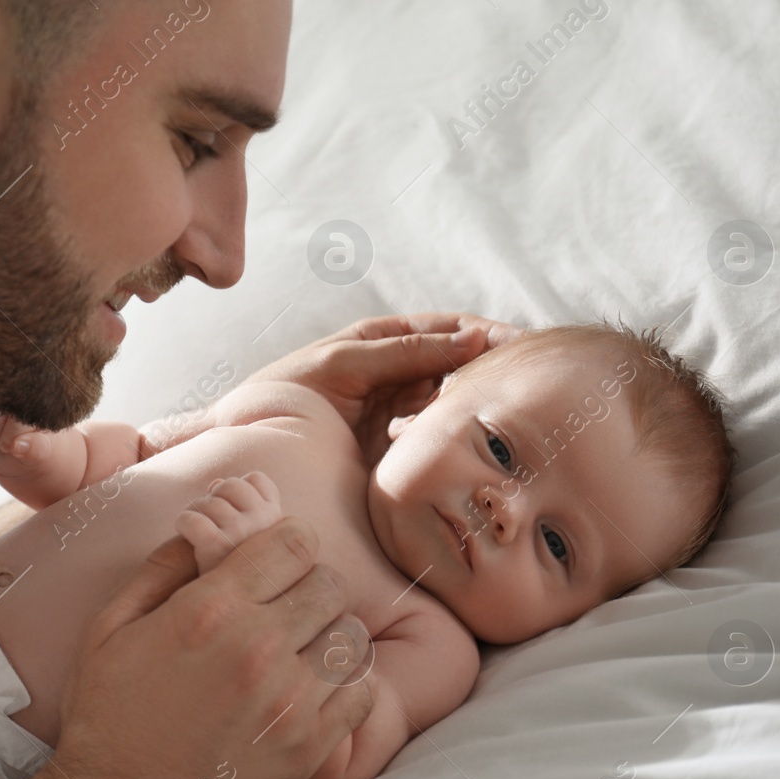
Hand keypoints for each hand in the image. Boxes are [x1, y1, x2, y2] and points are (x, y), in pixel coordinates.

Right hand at [0, 396, 61, 484]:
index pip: (5, 410)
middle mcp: (3, 390)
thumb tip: (18, 445)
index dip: (5, 435)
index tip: (12, 447)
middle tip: (2, 446)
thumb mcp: (41, 453)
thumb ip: (34, 449)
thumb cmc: (34, 451)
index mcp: (26, 395)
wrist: (19, 458)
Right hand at [51, 518, 374, 778]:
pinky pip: (362, 693)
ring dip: (329, 636)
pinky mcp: (308, 747)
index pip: (295, 541)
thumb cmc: (108, 719)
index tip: (275, 564)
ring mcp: (290, 701)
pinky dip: (347, 686)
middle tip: (285, 611)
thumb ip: (160, 569)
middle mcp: (258, 648)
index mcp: (210, 609)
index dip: (288, 544)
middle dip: (309, 588)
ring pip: (352, 636)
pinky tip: (314, 692)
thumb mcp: (110, 628)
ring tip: (300, 654)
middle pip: (330, 583)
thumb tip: (201, 529)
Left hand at [176, 472, 282, 573]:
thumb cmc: (243, 579)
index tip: (232, 512)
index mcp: (279, 523)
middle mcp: (266, 526)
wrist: (228, 619)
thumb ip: (242, 508)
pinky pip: (194, 520)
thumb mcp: (254, 542)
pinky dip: (184, 522)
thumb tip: (215, 483)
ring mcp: (244, 536)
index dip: (240, 489)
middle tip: (209, 521)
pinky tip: (185, 534)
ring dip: (196, 511)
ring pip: (211, 501)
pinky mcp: (217, 549)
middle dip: (215, 498)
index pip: (258, 481)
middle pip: (232, 485)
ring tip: (195, 533)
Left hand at [248, 312, 521, 464]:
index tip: (523, 347)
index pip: (449, 329)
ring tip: (507, 416)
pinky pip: (434, 438)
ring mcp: (398, 411)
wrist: (251, 447)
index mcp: (383, 339)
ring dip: (476, 408)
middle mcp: (396, 372)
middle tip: (528, 386)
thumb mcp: (345, 362)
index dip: (488, 335)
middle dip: (491, 372)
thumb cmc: (286, 394)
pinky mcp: (394, 449)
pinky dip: (454, 440)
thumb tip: (471, 339)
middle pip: (458, 365)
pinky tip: (472, 446)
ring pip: (451, 403)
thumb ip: (405, 352)